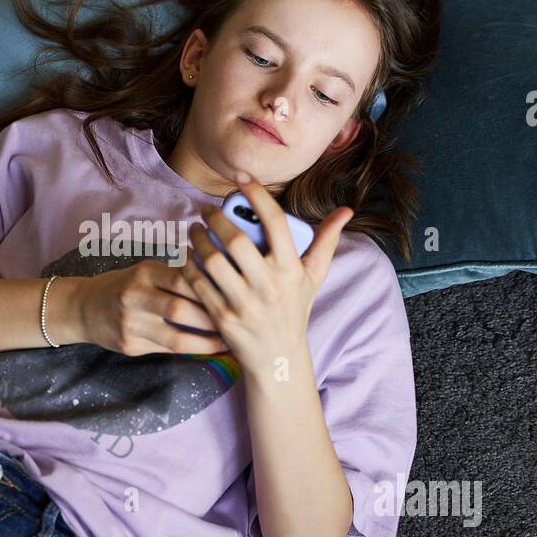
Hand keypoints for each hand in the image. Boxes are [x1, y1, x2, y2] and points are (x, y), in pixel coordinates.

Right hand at [73, 259, 231, 357]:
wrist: (84, 308)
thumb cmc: (125, 286)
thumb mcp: (145, 271)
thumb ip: (175, 275)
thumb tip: (218, 279)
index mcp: (143, 273)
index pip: (182, 279)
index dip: (209, 288)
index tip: (232, 294)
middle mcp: (134, 297)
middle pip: (180, 310)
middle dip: (211, 319)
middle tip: (237, 321)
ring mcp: (130, 324)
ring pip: (176, 338)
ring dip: (206, 342)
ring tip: (227, 341)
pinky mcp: (129, 346)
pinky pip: (166, 351)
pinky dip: (191, 351)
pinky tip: (208, 349)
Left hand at [182, 172, 353, 373]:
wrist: (278, 359)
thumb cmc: (294, 310)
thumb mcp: (314, 277)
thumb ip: (326, 241)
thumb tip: (346, 211)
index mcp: (291, 269)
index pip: (276, 222)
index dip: (257, 194)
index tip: (241, 177)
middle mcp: (269, 285)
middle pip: (236, 240)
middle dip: (216, 217)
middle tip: (206, 209)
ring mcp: (244, 303)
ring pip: (213, 260)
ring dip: (198, 239)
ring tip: (195, 229)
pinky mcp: (223, 318)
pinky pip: (199, 283)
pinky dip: (190, 265)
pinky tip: (190, 255)